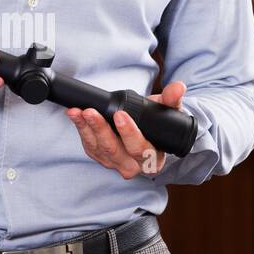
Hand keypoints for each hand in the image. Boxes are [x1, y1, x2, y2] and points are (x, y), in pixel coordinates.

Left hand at [66, 81, 187, 178]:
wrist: (145, 132)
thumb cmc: (157, 124)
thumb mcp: (168, 112)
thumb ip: (172, 100)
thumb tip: (178, 88)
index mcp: (152, 159)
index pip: (140, 148)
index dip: (129, 132)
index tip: (120, 115)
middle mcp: (132, 165)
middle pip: (114, 150)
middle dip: (101, 130)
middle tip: (91, 112)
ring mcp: (114, 162)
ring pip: (98, 148)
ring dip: (86, 128)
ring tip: (78, 111)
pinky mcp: (99, 156)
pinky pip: (88, 145)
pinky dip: (80, 129)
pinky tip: (75, 115)